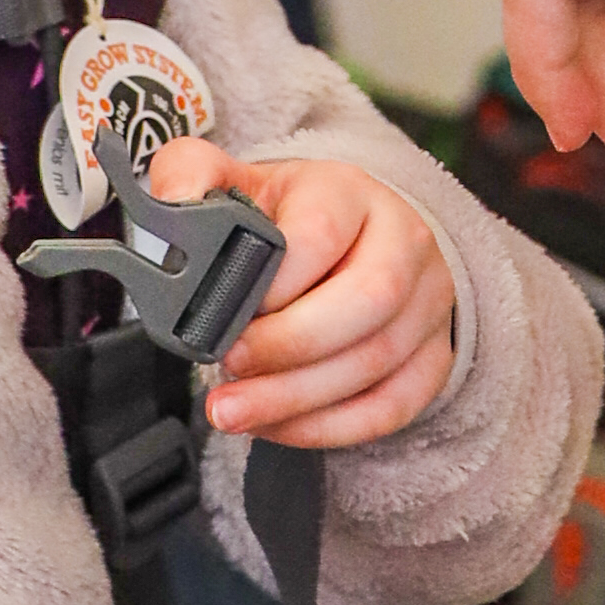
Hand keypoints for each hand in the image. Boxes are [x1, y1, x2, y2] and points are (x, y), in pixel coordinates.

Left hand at [147, 145, 456, 448]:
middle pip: (368, 298)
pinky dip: (328, 427)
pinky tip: (276, 425)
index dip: (271, 281)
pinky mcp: (433, 358)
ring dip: (296, 398)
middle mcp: (404, 242)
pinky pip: (391, 407)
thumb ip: (190, 176)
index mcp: (350, 192)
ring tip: (232, 410)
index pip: (321, 232)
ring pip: (377, 360)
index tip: (223, 312)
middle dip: (289, 346)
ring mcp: (427, 303)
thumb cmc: (287, 220)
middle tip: (227, 366)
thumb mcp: (237, 183)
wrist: (355, 238)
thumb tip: (171, 203)